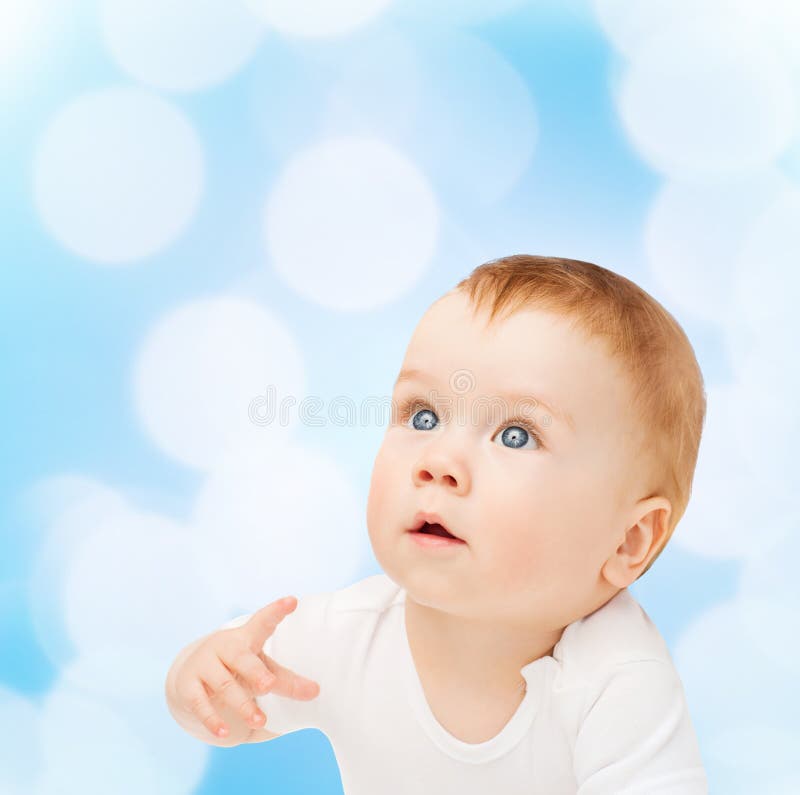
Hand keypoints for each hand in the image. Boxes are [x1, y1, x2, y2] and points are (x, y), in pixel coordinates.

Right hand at [171, 596, 320, 743]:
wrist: (190, 674)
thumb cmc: (237, 667)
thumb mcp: (260, 667)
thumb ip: (286, 680)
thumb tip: (316, 692)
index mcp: (245, 637)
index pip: (263, 621)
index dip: (276, 611)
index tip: (292, 601)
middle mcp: (224, 647)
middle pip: (242, 658)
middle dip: (255, 673)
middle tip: (268, 685)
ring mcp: (204, 665)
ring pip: (224, 686)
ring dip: (243, 705)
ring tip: (260, 720)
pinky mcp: (188, 686)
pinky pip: (200, 704)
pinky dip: (213, 719)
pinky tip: (224, 732)